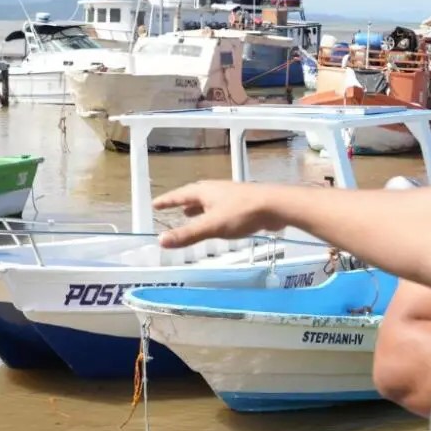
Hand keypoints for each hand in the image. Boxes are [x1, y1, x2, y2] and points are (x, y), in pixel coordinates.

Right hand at [153, 180, 294, 248]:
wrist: (275, 205)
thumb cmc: (241, 213)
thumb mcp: (211, 226)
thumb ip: (187, 235)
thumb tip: (161, 240)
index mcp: (204, 192)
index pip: (179, 195)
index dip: (167, 201)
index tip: (155, 204)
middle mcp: (215, 190)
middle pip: (194, 195)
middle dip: (182, 203)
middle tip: (172, 207)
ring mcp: (230, 195)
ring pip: (208, 201)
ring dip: (197, 208)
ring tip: (189, 214)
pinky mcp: (242, 203)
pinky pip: (220, 207)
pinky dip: (212, 213)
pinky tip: (216, 221)